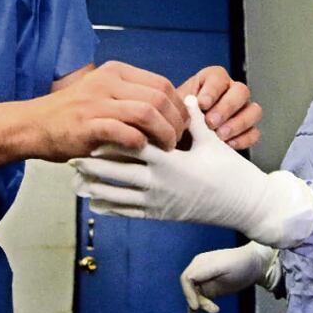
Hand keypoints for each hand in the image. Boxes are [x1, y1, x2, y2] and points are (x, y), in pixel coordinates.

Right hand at [30, 61, 187, 160]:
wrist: (33, 125)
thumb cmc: (73, 115)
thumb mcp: (104, 94)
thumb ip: (131, 97)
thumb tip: (169, 112)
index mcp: (116, 72)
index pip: (162, 84)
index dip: (178, 107)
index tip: (182, 125)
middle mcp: (107, 82)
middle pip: (159, 97)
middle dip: (176, 122)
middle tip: (178, 140)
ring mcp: (96, 102)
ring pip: (147, 112)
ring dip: (164, 133)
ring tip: (167, 148)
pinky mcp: (86, 125)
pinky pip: (123, 131)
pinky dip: (139, 142)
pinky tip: (142, 150)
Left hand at [71, 97, 312, 247]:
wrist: (243, 205)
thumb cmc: (229, 171)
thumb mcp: (211, 142)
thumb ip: (193, 120)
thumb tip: (182, 97)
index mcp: (171, 160)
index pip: (133, 145)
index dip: (110, 138)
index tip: (90, 131)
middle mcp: (161, 182)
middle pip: (118, 171)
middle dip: (93, 165)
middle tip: (70, 155)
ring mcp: (159, 201)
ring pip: (120, 194)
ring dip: (96, 188)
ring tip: (75, 181)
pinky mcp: (162, 215)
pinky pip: (131, 212)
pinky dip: (111, 208)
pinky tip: (96, 203)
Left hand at [178, 66, 261, 149]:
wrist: (179, 140)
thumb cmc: (177, 120)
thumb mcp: (176, 110)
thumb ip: (184, 107)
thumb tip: (189, 108)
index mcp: (211, 80)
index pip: (219, 77)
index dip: (212, 90)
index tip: (202, 104)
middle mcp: (231, 91)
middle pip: (241, 91)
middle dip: (226, 108)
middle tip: (210, 123)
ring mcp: (242, 110)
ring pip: (254, 110)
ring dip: (238, 124)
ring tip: (219, 136)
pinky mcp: (247, 130)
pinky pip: (254, 132)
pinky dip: (243, 139)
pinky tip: (228, 145)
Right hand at [180, 242, 279, 312]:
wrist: (253, 264)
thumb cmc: (240, 263)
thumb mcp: (221, 267)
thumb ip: (205, 276)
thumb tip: (192, 288)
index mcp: (200, 262)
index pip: (186, 279)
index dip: (188, 294)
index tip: (197, 306)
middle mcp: (198, 270)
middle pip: (189, 289)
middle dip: (199, 301)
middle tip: (214, 308)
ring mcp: (202, 279)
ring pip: (194, 295)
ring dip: (201, 305)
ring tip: (215, 309)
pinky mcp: (207, 287)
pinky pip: (198, 297)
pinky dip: (197, 307)